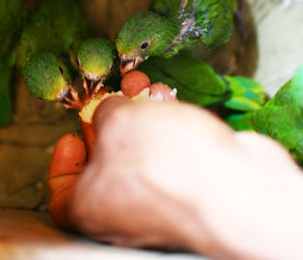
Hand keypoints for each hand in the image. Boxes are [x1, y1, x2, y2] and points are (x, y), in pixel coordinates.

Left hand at [47, 74, 302, 258]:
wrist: (239, 192)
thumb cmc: (169, 167)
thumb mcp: (117, 122)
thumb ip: (105, 113)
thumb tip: (110, 111)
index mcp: (91, 208)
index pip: (63, 191)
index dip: (64, 159)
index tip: (72, 133)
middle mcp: (124, 215)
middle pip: (107, 165)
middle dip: (111, 121)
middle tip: (116, 93)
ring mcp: (163, 205)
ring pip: (144, 156)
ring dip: (143, 116)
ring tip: (146, 88)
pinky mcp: (195, 191)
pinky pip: (173, 157)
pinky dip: (169, 128)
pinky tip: (171, 102)